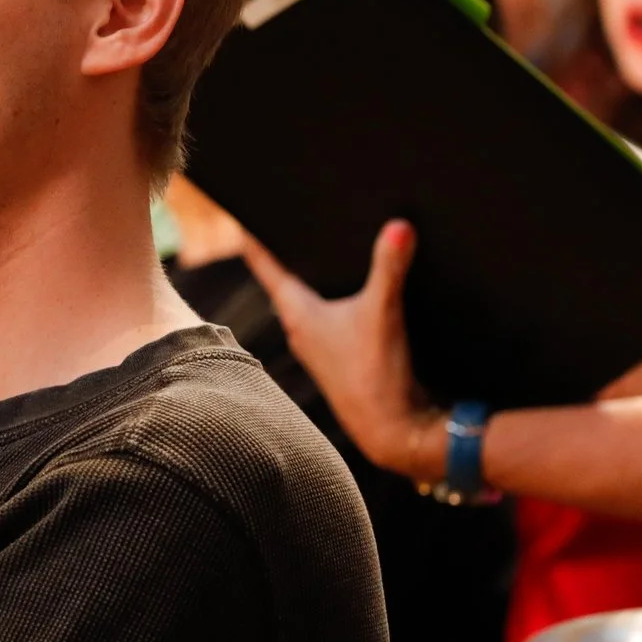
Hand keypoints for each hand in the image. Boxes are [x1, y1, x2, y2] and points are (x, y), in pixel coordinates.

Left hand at [241, 221, 445, 481]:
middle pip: (285, 280)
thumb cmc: (375, 374)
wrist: (391, 429)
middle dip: (287, 251)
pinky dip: (334, 298)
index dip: (254, 238)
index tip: (242, 213)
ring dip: (312, 277)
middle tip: (287, 215)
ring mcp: (317, 345)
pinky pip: (329, 316)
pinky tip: (353, 289)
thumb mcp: (383, 312)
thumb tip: (399, 226)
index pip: (266, 266)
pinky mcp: (338, 356)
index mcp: (296, 313)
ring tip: (319, 244)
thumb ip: (390, 267)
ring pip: (307, 300)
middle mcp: (299, 328)